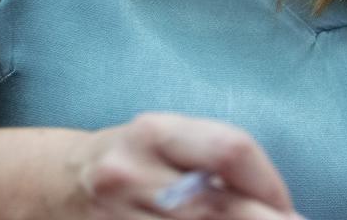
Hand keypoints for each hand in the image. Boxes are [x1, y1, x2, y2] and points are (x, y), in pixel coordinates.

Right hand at [57, 112, 302, 218]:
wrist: (59, 184)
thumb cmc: (129, 159)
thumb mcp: (166, 140)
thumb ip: (216, 160)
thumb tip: (280, 206)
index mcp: (153, 134)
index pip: (230, 150)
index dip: (270, 185)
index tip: (287, 208)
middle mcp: (134, 174)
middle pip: (222, 208)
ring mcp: (122, 216)